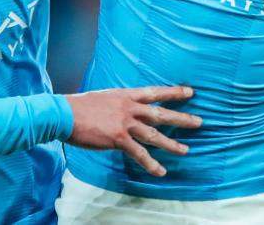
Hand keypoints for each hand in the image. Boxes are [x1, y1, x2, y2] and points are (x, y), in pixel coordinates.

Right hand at [66, 85, 201, 176]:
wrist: (64, 113)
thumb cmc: (79, 107)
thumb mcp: (102, 98)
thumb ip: (116, 103)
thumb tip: (122, 108)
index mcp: (125, 95)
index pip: (154, 92)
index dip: (173, 92)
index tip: (190, 92)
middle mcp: (128, 107)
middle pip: (160, 113)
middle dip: (181, 118)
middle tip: (199, 122)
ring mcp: (124, 123)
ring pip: (154, 135)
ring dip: (171, 144)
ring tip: (185, 150)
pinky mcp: (118, 138)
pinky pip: (139, 153)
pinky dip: (151, 163)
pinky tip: (160, 171)